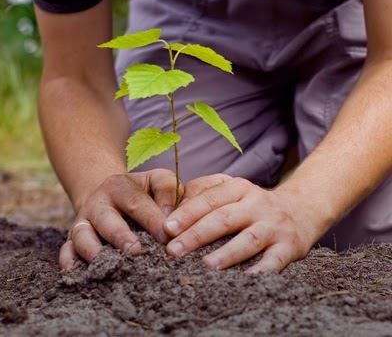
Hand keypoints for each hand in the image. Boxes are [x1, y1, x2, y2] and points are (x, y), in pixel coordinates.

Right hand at [59, 168, 182, 269]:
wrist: (108, 196)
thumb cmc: (142, 193)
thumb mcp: (156, 181)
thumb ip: (167, 190)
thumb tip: (170, 220)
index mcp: (119, 186)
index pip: (136, 201)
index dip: (151, 219)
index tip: (166, 236)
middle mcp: (97, 203)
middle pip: (106, 219)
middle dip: (120, 236)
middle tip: (135, 251)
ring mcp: (82, 222)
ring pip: (82, 235)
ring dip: (93, 250)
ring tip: (109, 266)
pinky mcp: (72, 239)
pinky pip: (66, 250)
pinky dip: (69, 261)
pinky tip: (77, 273)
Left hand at [163, 174, 325, 272]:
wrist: (302, 209)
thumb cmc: (252, 204)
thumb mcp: (231, 190)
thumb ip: (202, 194)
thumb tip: (170, 211)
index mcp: (238, 188)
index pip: (209, 199)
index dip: (186, 214)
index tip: (167, 228)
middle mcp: (256, 204)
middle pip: (223, 218)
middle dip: (197, 235)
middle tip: (174, 251)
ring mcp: (274, 225)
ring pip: (248, 240)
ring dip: (227, 253)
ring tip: (206, 266)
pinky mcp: (290, 247)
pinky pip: (274, 261)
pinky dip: (260, 271)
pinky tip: (244, 281)